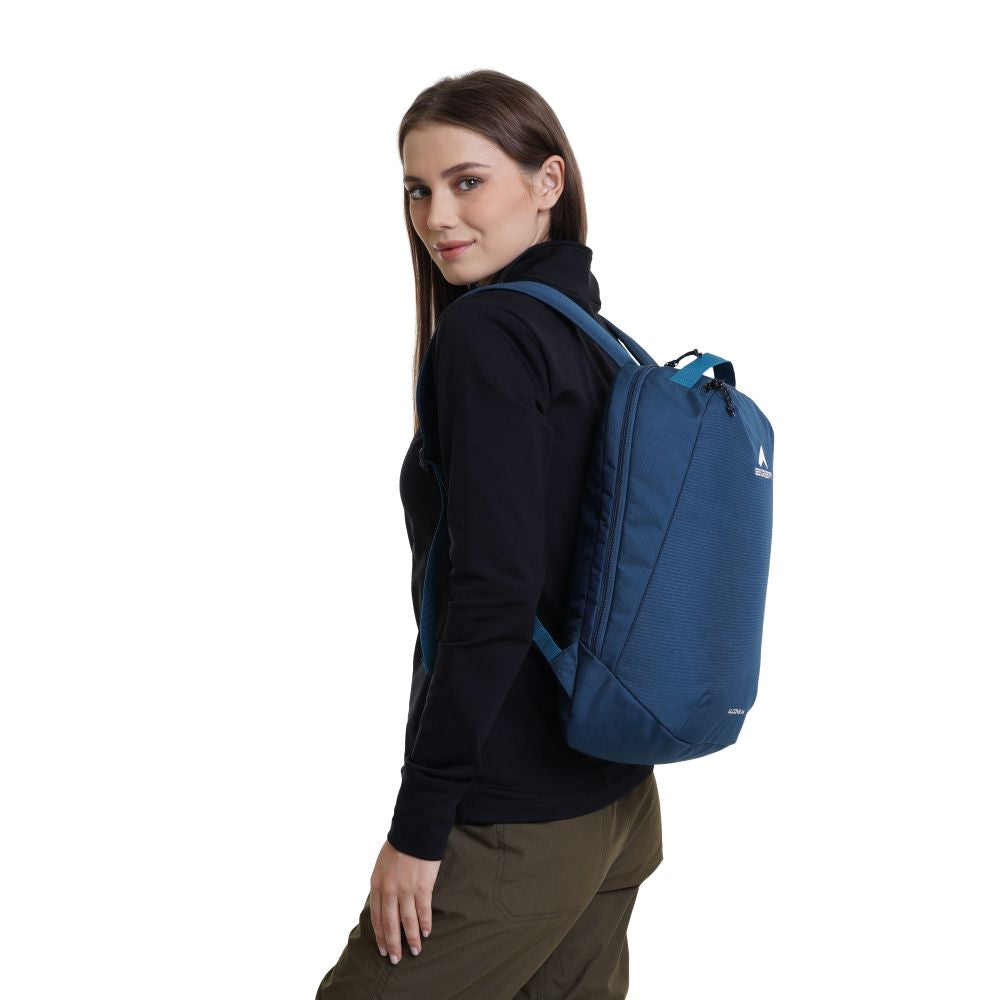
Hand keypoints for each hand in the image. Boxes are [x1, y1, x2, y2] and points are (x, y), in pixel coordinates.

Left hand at [370, 839, 441, 963]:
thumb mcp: (381, 866)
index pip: (376, 916)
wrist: (414, 831)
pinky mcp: (422, 887)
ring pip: (407, 921)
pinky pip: (423, 911)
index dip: (380, 935)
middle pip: (390, 923)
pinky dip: (425, 923)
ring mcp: (406, 890)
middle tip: (395, 959)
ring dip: (411, 938)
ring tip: (415, 951)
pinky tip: (426, 933)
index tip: (382, 949)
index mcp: (376, 884)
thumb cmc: (398, 847)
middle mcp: (389, 890)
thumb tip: (385, 904)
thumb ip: (382, 885)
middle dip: (393, 944)